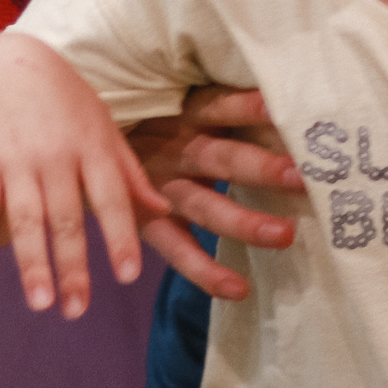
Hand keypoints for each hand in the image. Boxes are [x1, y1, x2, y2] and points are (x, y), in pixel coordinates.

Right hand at [0, 36, 169, 318]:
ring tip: (39, 303)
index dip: (120, 236)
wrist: (5, 63)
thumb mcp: (104, 128)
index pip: (111, 198)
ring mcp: (16, 159)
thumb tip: (163, 213)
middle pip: (65, 218)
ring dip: (31, 262)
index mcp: (92, 148)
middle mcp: (55, 156)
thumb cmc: (66, 102)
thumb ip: (130, 173)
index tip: (128, 276)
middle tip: (77, 311)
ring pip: (25, 218)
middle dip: (72, 266)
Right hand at [125, 85, 304, 299]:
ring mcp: (160, 188)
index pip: (221, 106)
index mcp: (185, 113)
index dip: (249, 108)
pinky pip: (178, 250)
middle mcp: (175, 150)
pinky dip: (206, 271)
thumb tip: (283, 100)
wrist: (86, 139)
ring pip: (204, 206)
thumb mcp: (179, 98)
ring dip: (243, 222)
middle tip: (301, 177)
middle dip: (261, 168)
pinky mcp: (147, 221)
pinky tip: (239, 290)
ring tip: (284, 235)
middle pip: (221, 158)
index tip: (285, 109)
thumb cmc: (154, 115)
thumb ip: (222, 102)